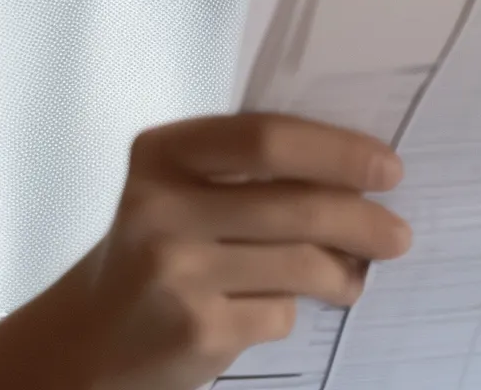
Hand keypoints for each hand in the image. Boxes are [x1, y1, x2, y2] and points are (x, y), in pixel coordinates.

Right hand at [0, 114, 411, 389]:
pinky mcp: (196, 331)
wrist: (81, 342)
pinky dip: (289, 312)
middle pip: (297, 206)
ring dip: (343, 274)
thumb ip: (246, 178)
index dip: (336, 150)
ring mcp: (177, 274)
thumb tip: (359, 181)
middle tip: (398, 233)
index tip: (387, 166)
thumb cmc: (148, 254)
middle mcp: (160, 209)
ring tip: (352, 279)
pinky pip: (279, 314)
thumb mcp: (175, 196)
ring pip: (300, 266)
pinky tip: (275, 310)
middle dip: (364, 222)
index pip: (264, 138)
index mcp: (160, 155)